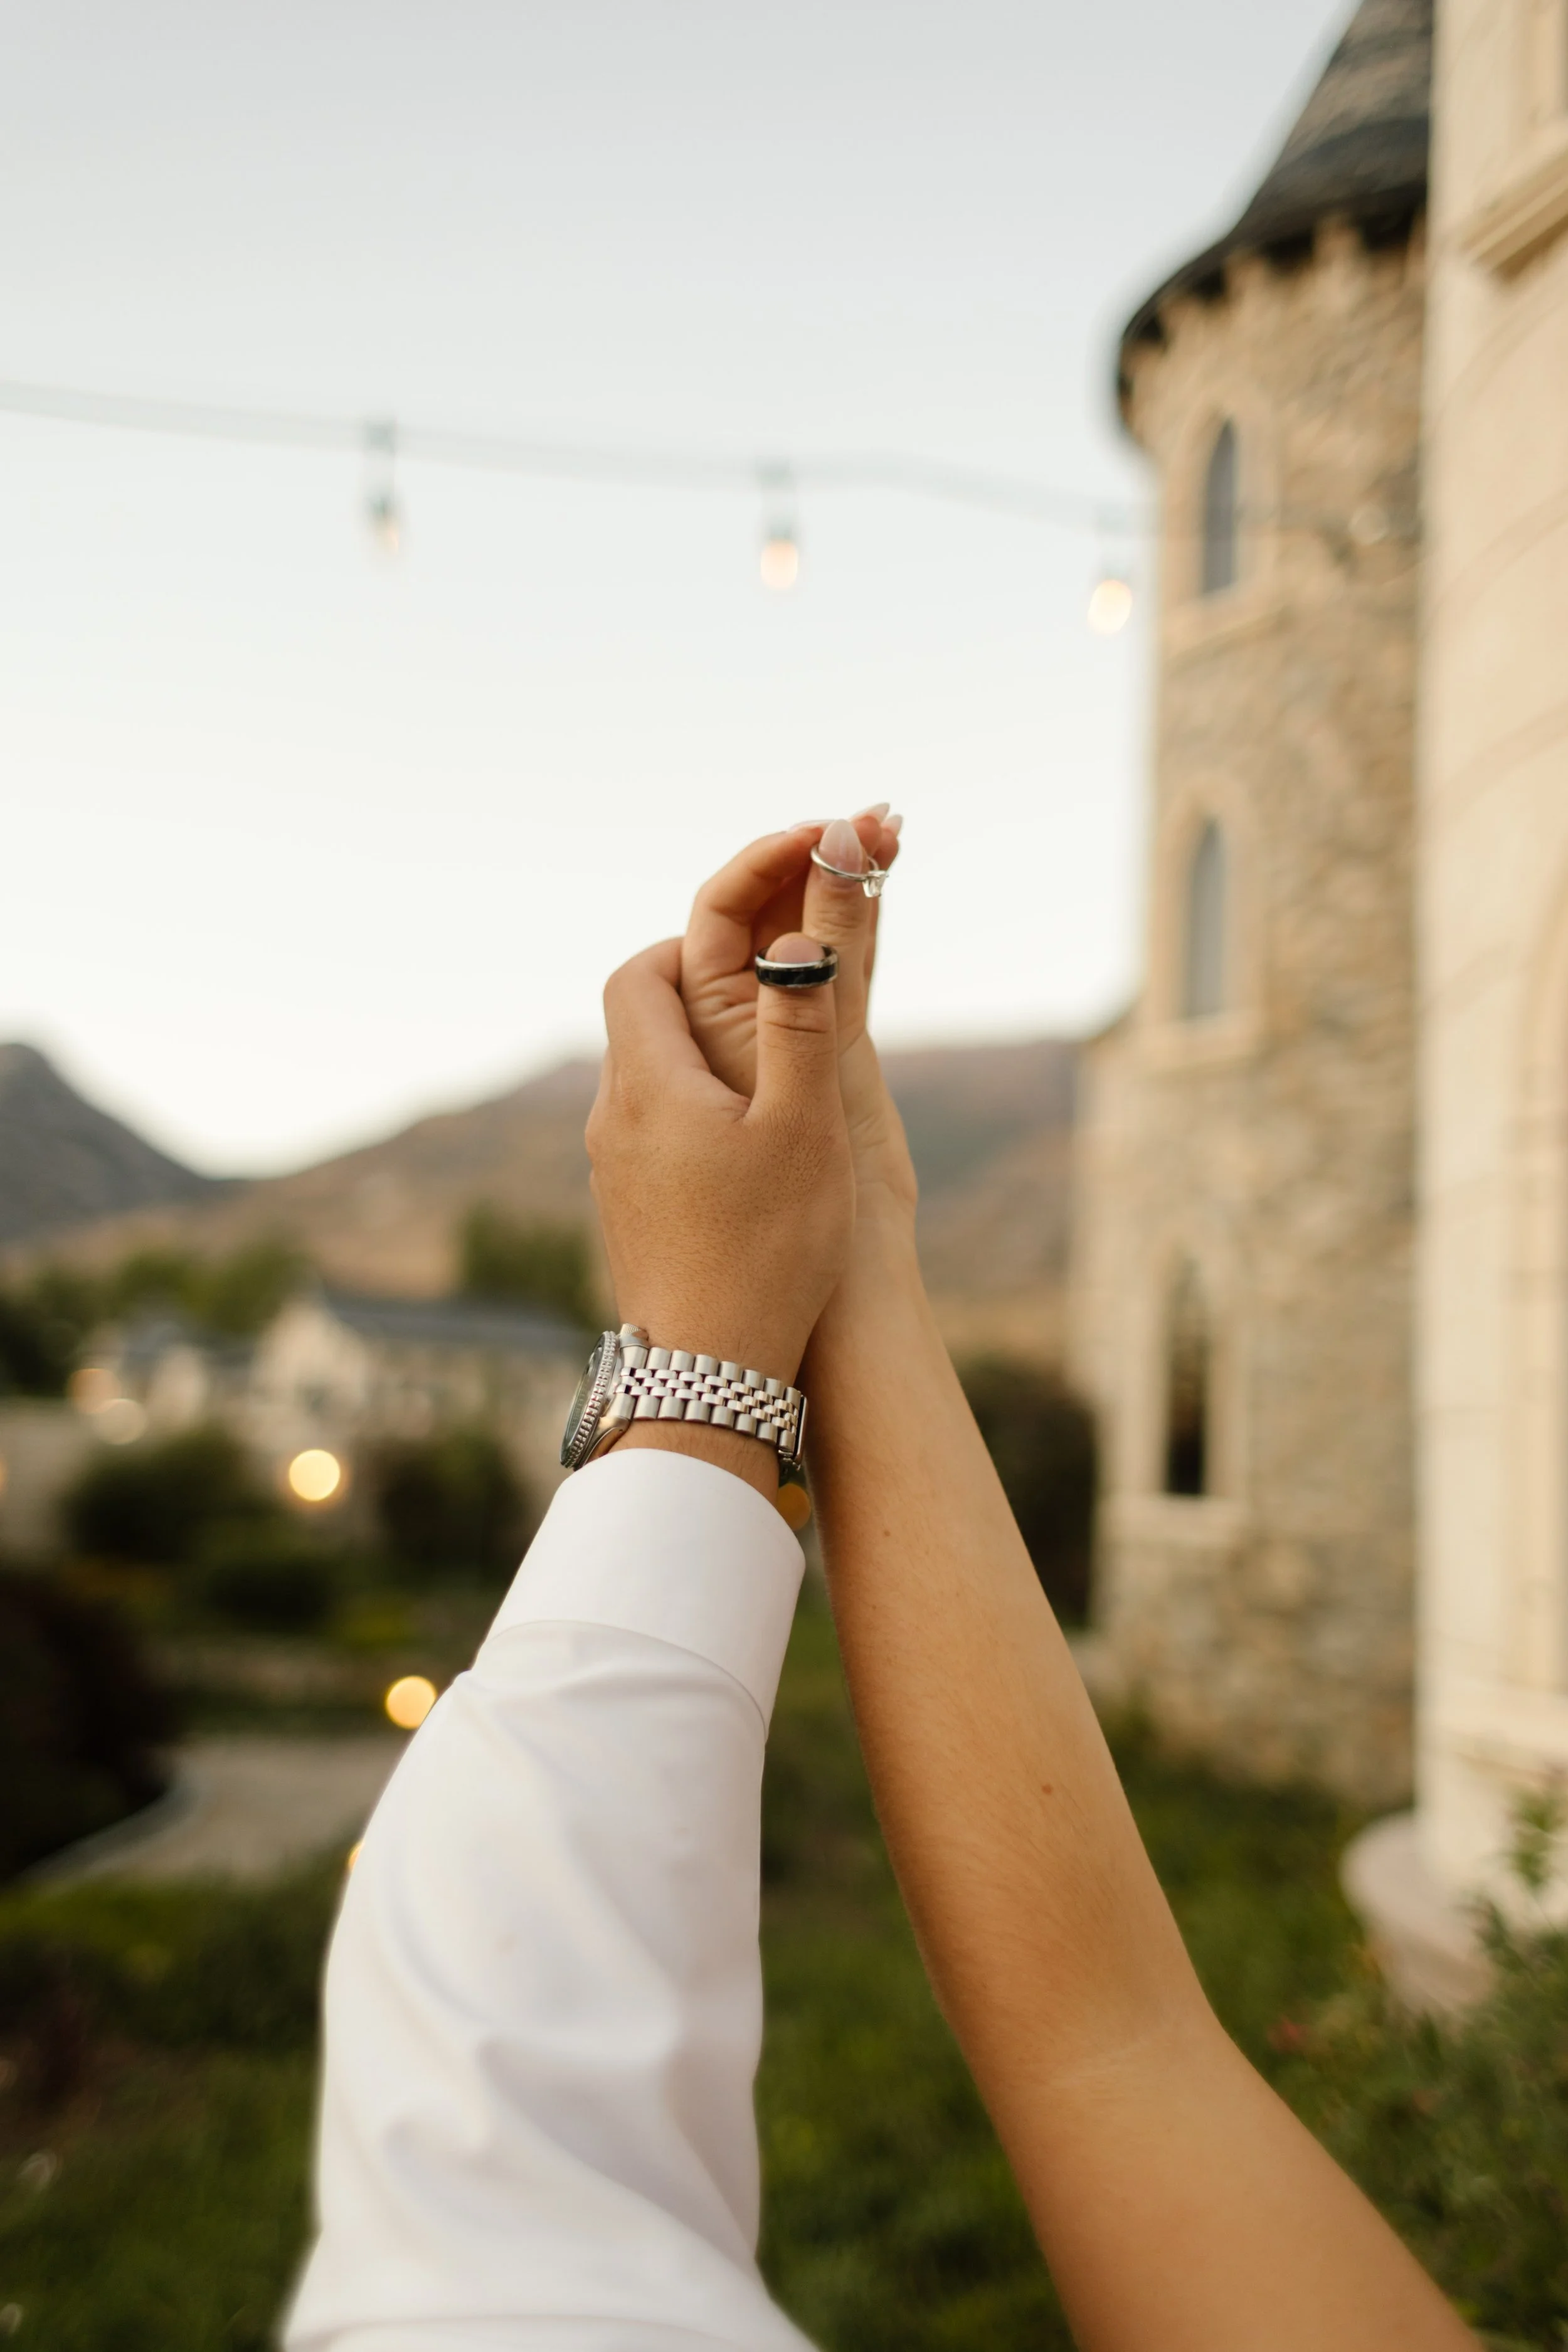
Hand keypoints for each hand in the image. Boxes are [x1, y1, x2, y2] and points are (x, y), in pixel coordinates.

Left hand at [586, 934, 853, 1395]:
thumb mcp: (803, 1127)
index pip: (639, 973)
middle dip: (697, 987)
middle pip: (637, 1020)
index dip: (690, 940)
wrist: (708, 1374)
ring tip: (769, 1058)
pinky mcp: (630, 1213)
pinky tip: (749, 1137)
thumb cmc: (766, 1251)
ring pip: (646, 1077)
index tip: (751, 935)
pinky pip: (652, 1128)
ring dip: (698, 1049)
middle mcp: (613, 1121)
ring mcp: (615, 1171)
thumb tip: (793, 940)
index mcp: (648, 1084)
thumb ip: (798, 1027)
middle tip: (767, 984)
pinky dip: (694, 1102)